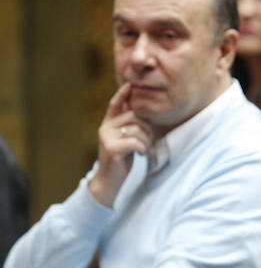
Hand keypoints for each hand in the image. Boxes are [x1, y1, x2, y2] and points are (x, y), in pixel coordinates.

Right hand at [88, 83, 153, 206]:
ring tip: (144, 150)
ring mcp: (106, 138)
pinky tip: (141, 155)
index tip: (131, 84)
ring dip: (146, 141)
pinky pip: (135, 142)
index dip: (123, 94)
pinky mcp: (112, 149)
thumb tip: (142, 113)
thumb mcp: (125, 141)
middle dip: (147, 129)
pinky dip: (143, 149)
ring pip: (137, 130)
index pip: (115, 104)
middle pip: (134, 117)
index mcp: (108, 124)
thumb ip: (130, 127)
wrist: (109, 182)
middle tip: (148, 142)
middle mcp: (105, 128)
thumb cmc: (122, 160)